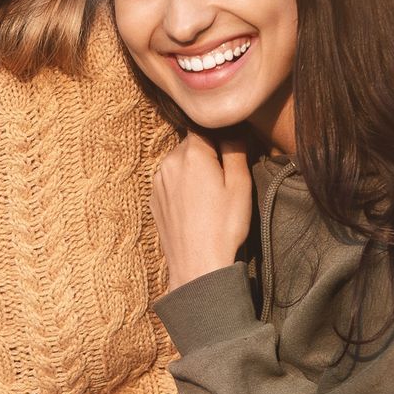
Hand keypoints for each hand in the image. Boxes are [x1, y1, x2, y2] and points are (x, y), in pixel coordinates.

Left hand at [152, 131, 253, 291]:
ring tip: (209, 198)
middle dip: (207, 156)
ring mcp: (157, 182)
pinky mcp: (154, 200)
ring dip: (193, 172)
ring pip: (179, 164)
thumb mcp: (240, 185)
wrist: (197, 265)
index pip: (204, 128)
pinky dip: (182, 188)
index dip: (220, 138)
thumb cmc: (223, 226)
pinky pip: (170, 182)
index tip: (231, 154)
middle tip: (223, 181)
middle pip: (191, 146)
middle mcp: (168, 163)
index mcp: (191, 154)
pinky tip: (196, 208)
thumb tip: (232, 131)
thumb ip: (235, 150)